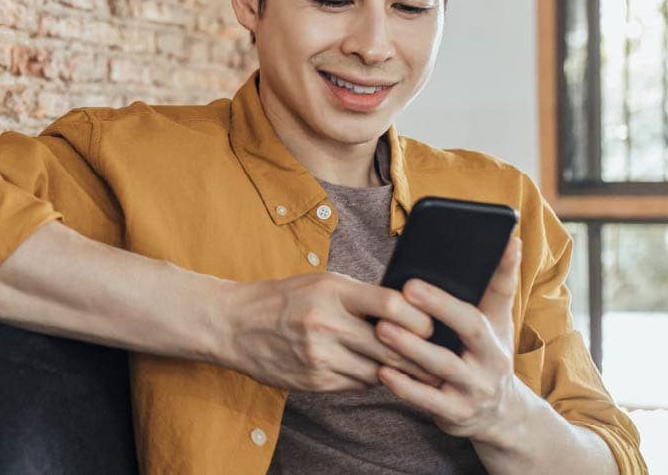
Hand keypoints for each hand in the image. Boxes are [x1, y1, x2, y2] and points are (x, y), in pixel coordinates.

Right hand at [216, 271, 444, 391]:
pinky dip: (368, 378)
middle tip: (433, 355)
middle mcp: (326, 323)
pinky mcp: (313, 380)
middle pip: (391, 345)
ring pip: (378, 370)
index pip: (392, 306)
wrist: (234, 324)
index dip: (419, 318)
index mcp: (332, 291)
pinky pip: (357, 384)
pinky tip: (366, 368)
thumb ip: (361, 295)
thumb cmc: (283, 299)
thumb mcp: (321, 282)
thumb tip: (409, 308)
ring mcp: (319, 355)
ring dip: (394, 370)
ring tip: (406, 365)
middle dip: (417, 353)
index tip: (428, 324)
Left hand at [374, 236, 526, 440]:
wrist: (501, 414)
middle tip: (401, 292)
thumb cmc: (488, 354)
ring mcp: (472, 393)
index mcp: (494, 339)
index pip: (474, 315)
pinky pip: (427, 401)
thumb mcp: (499, 321)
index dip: (446, 300)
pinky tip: (382, 371)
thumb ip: (499, 283)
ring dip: (410, 350)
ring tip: (381, 330)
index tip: (414, 281)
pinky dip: (404, 387)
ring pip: (440, 370)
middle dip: (433, 315)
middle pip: (463, 338)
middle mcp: (488, 367)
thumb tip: (509, 239)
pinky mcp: (455, 415)